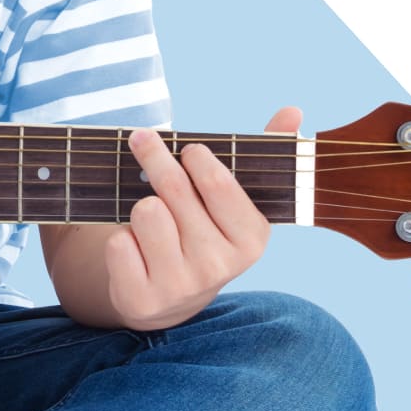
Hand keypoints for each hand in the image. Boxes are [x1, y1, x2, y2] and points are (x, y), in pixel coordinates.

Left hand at [105, 106, 301, 331]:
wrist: (168, 296)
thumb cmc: (203, 230)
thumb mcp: (234, 199)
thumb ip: (263, 152)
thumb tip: (292, 111)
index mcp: (251, 239)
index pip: (218, 184)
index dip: (197, 157)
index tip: (188, 147)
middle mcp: (219, 267)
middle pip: (173, 190)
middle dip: (154, 156)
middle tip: (141, 138)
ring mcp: (180, 286)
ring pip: (145, 212)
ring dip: (140, 205)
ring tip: (150, 214)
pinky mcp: (142, 300)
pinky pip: (118, 243)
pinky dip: (121, 237)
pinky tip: (134, 247)